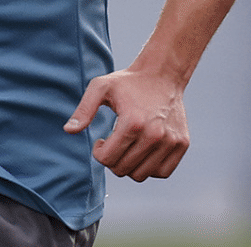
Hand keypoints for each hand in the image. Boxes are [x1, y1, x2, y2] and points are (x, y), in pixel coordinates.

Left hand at [63, 67, 189, 181]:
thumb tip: (69, 130)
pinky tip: (142, 152)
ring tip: (126, 148)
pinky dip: (149, 168)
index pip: (107, 159)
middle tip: (112, 144)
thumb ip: (83, 110)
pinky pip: (162, 172)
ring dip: (129, 166)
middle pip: (123, 169)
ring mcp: (170, 141)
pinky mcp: (182, 144)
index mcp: (132, 123)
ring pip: (141, 175)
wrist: (162, 74)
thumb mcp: (100, 88)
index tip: (100, 140)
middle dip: (111, 160)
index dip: (98, 152)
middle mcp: (154, 135)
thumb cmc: (128, 82)